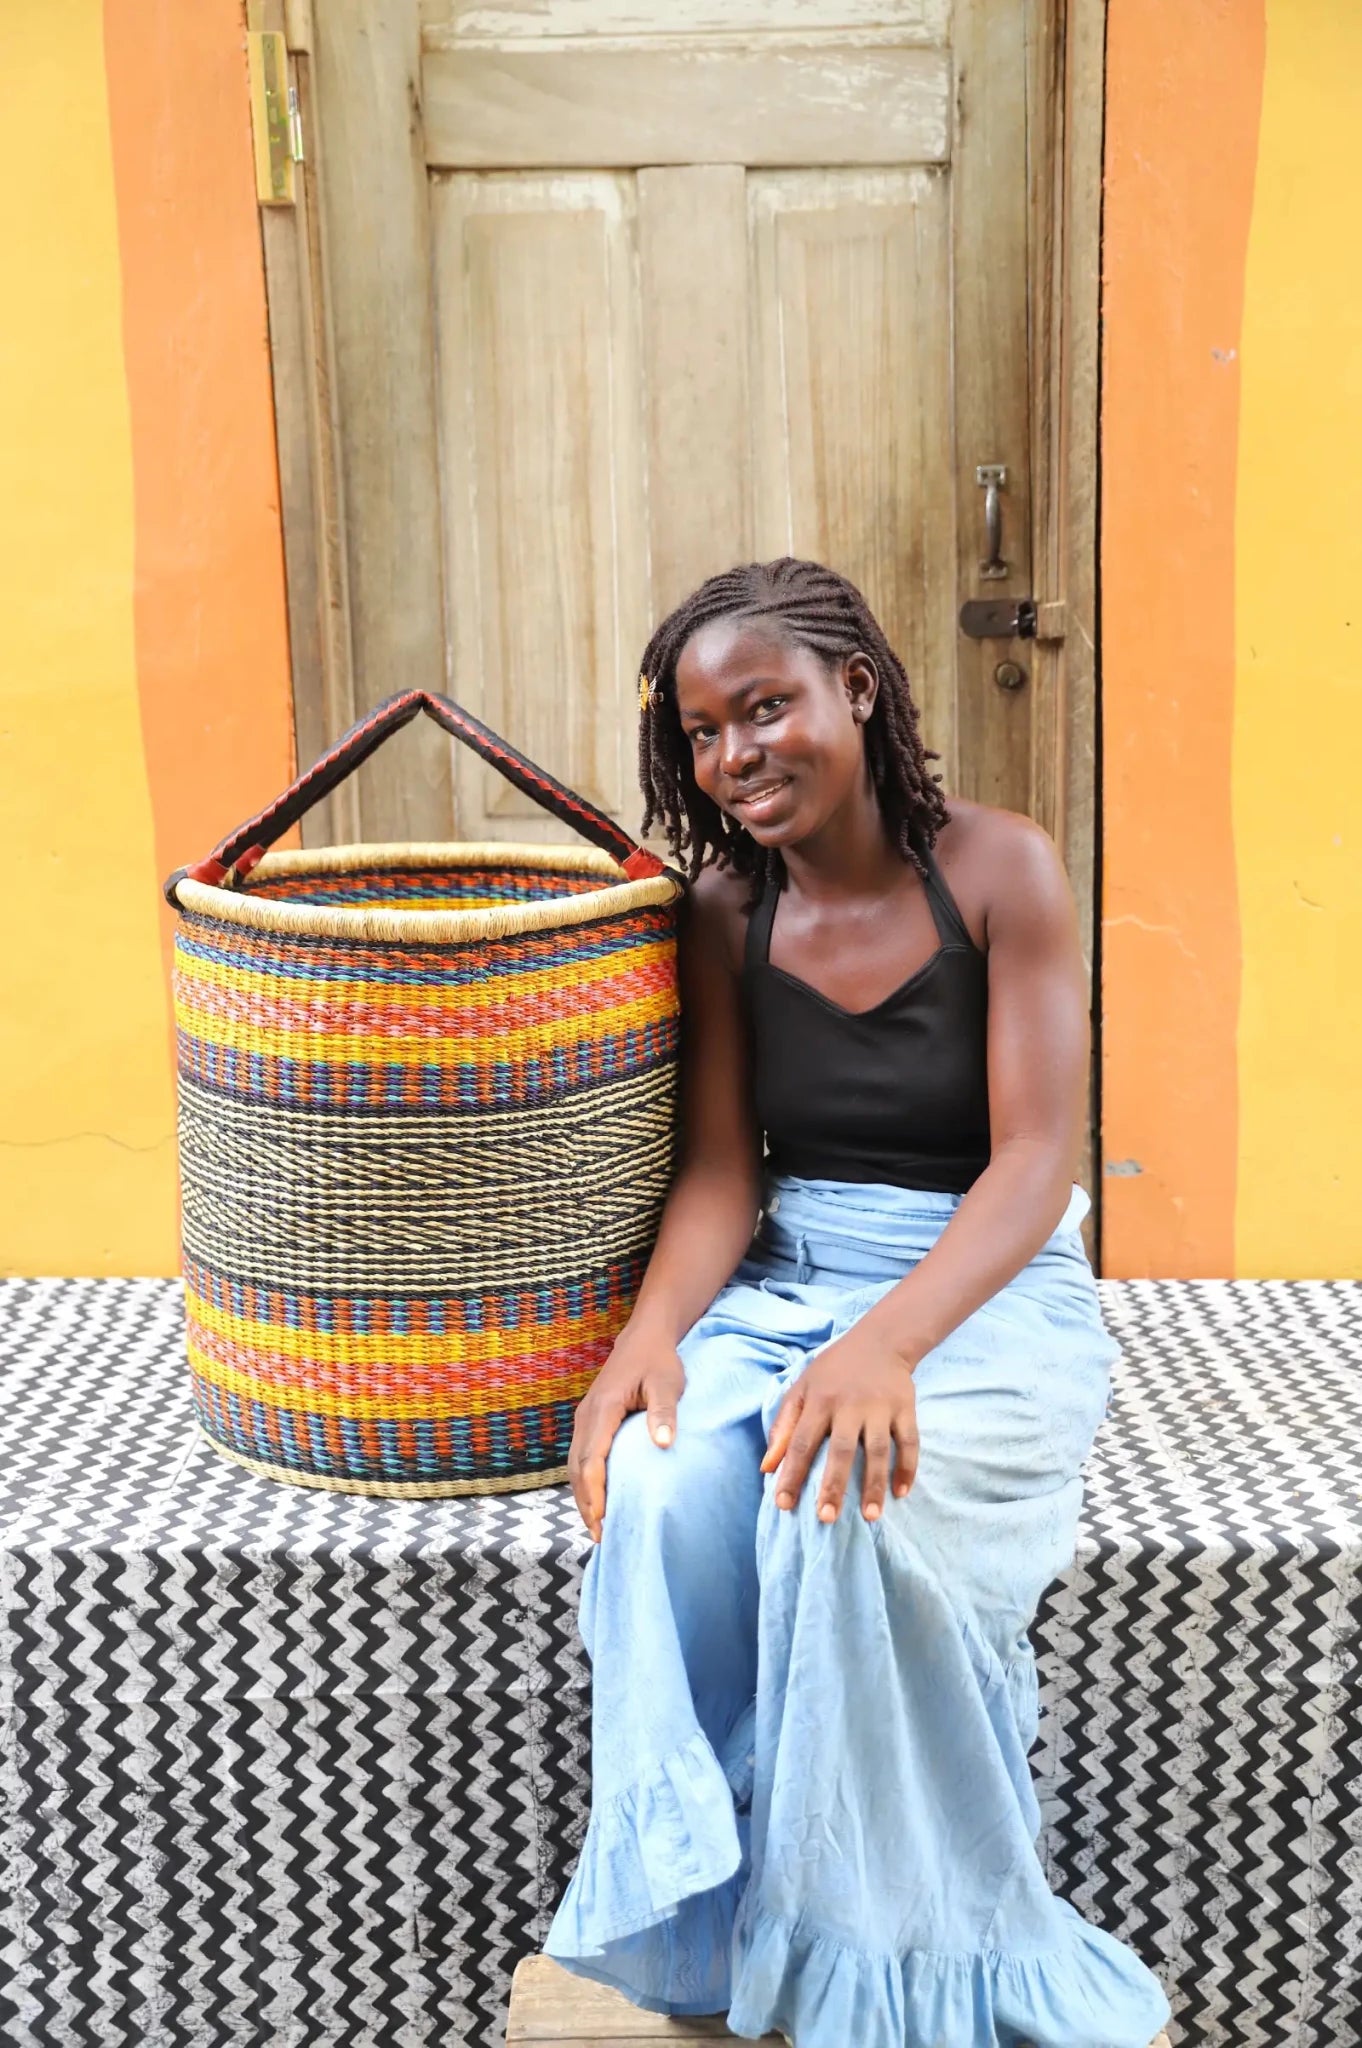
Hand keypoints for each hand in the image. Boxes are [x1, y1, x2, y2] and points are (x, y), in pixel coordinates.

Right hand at [567, 1323, 684, 1543]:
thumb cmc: (659, 1360)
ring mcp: (585, 1417)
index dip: (596, 1491)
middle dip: (586, 1503)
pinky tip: (597, 1500)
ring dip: (583, 1496)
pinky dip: (585, 1482)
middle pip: (578, 1467)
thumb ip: (664, 1412)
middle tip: (600, 1536)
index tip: (603, 1519)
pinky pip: (580, 1457)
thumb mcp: (667, 1383)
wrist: (644, 1337)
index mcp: (603, 1407)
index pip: (592, 1457)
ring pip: (575, 1465)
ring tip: (598, 1528)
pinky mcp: (590, 1420)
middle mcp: (587, 1414)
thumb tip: (663, 1443)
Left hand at [759, 1322, 918, 1523]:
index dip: (791, 1474)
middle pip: (840, 1450)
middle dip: (833, 1485)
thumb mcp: (802, 1389)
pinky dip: (907, 1467)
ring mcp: (879, 1407)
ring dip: (875, 1484)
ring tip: (870, 1516)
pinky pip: (909, 1441)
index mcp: (819, 1400)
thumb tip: (766, 1467)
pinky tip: (901, 1492)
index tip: (783, 1505)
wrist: (880, 1340)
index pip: (800, 1442)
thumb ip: (783, 1426)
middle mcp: (849, 1405)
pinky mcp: (905, 1408)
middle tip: (826, 1518)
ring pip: (877, 1450)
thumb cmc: (833, 1371)